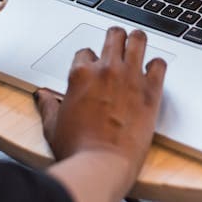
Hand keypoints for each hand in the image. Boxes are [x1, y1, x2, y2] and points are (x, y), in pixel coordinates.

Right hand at [35, 28, 166, 195]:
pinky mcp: (151, 90)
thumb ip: (48, 106)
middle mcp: (106, 69)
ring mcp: (130, 77)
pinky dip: (157, 65)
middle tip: (118, 44)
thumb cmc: (77, 149)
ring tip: (138, 44)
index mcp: (80, 74)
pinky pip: (159, 64)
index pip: (86, 52)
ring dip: (137, 40)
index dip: (90, 60)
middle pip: (114, 36)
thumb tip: (42, 96)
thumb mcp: (53, 126)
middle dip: (115, 37)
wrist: (101, 165)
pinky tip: (154, 71)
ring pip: (138, 39)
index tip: (94, 67)